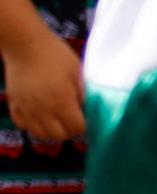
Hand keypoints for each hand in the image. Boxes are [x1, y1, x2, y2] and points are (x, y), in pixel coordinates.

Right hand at [2, 26, 84, 144]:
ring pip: (41, 134)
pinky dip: (32, 125)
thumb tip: (89, 112)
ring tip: (57, 119)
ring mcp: (26, 107)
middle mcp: (42, 108)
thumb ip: (84, 95)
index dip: (84, 125)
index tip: (85, 118)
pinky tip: (40, 115)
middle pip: (60, 135)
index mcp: (61, 100)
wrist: (24, 42)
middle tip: (72, 119)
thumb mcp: (78, 73)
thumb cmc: (55, 54)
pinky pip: (22, 124)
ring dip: (51, 131)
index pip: (77, 128)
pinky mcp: (14, 102)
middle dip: (69, 130)